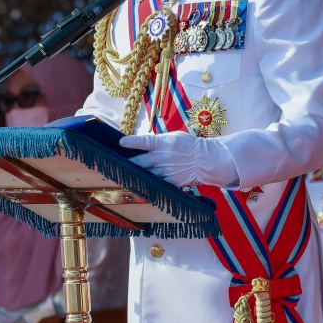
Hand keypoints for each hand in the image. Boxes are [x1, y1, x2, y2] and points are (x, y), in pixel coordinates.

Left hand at [120, 131, 238, 186]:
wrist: (206, 160)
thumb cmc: (190, 146)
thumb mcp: (174, 137)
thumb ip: (158, 141)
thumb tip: (143, 144)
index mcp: (163, 143)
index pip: (143, 142)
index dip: (131, 142)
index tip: (121, 143)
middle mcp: (163, 157)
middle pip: (140, 162)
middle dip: (127, 164)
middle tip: (116, 164)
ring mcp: (166, 170)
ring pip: (145, 175)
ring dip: (135, 176)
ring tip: (123, 176)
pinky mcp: (170, 181)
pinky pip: (155, 183)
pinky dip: (147, 184)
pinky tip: (139, 184)